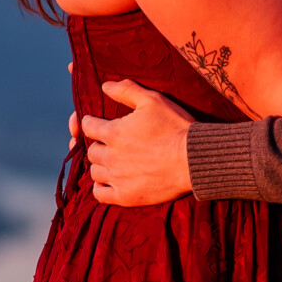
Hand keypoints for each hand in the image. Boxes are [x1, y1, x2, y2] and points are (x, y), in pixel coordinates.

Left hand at [82, 80, 194, 204]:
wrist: (194, 159)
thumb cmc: (175, 127)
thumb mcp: (153, 100)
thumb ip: (126, 90)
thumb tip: (105, 85)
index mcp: (114, 132)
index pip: (88, 126)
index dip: (91, 123)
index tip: (97, 124)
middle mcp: (111, 156)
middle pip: (91, 151)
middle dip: (99, 145)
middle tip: (110, 144)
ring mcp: (118, 178)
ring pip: (95, 172)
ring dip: (100, 166)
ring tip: (112, 163)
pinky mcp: (126, 196)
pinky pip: (100, 195)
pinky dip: (101, 188)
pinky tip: (109, 182)